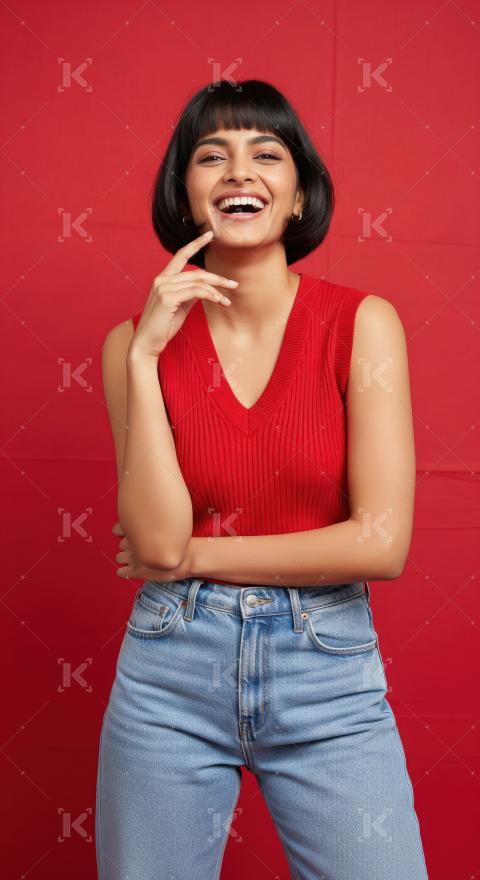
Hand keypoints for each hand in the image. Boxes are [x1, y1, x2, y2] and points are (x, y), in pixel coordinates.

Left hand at [112, 521, 193, 582]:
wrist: (188, 558)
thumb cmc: (181, 544)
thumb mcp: (167, 530)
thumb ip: (155, 528)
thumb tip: (150, 527)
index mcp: (138, 531)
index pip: (117, 529)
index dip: (123, 533)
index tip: (133, 536)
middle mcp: (132, 544)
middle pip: (120, 544)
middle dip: (128, 547)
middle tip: (141, 550)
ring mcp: (132, 558)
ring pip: (118, 557)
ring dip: (125, 559)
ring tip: (138, 561)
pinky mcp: (135, 572)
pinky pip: (120, 572)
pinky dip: (125, 572)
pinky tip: (135, 572)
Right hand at [128, 230, 237, 359]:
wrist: (147, 343)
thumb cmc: (163, 327)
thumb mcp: (180, 307)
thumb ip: (190, 294)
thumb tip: (206, 289)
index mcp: (163, 279)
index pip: (181, 255)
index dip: (195, 244)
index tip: (209, 235)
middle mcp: (162, 280)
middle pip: (196, 272)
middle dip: (217, 278)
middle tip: (233, 284)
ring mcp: (163, 288)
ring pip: (198, 282)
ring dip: (217, 291)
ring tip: (227, 300)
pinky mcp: (167, 298)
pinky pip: (195, 292)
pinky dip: (210, 295)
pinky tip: (218, 301)